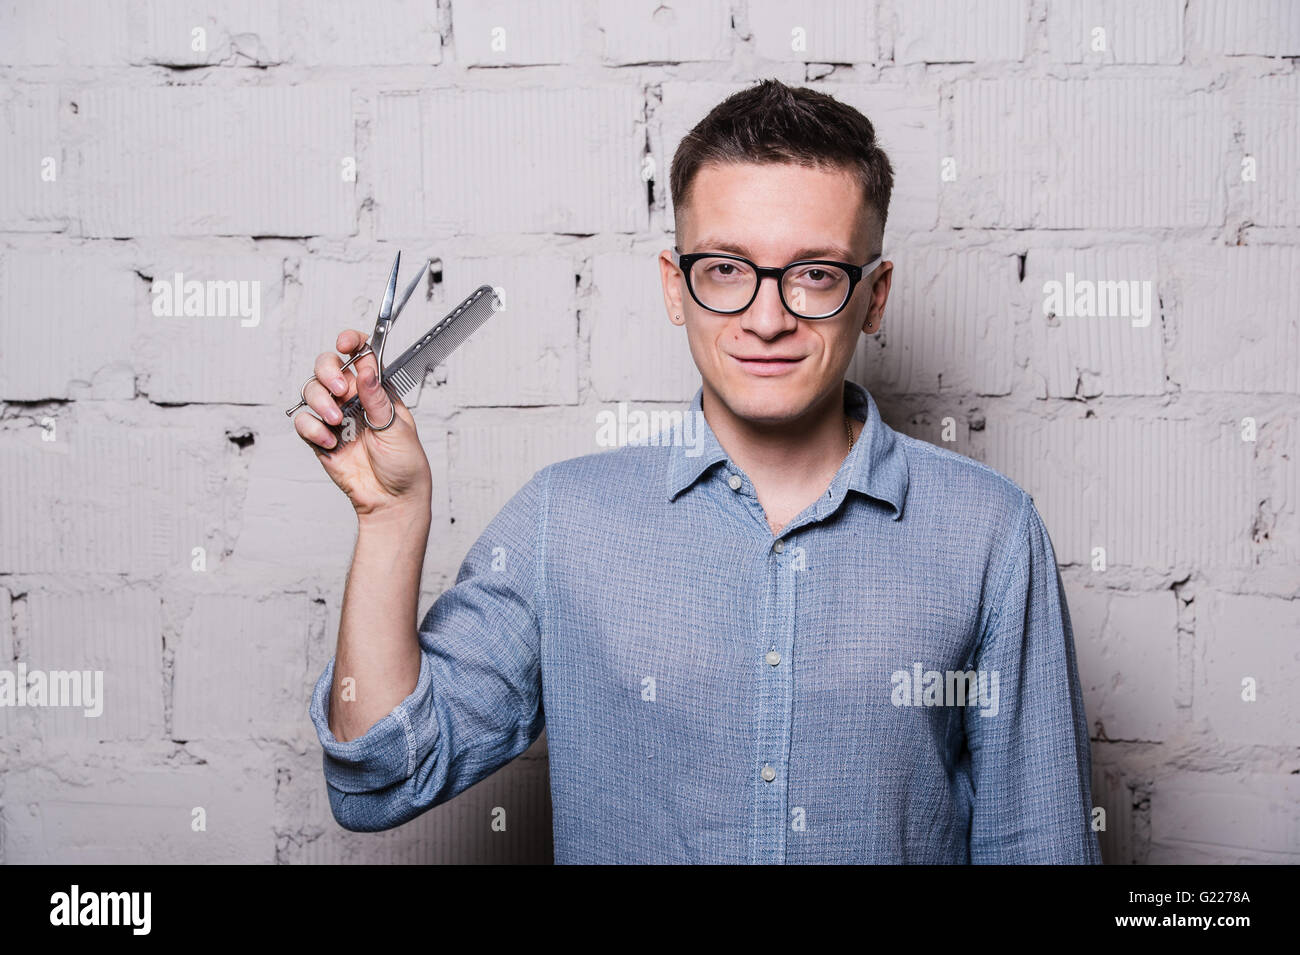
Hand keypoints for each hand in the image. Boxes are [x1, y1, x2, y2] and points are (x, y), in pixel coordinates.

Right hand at [293, 329, 431, 518]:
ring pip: (312, 391)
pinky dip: (312, 428)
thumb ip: (378, 399)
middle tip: (339, 389)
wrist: (391, 499)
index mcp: (377, 391)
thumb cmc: (404, 465)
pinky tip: (330, 441)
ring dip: (320, 401)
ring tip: (337, 421)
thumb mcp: (398, 428)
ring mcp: (335, 417)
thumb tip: (366, 368)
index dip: (351, 343)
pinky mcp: (320, 438)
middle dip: (327, 371)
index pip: (361, 356)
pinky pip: (304, 422)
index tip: (345, 343)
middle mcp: (354, 399)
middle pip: (328, 367)